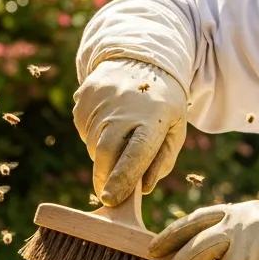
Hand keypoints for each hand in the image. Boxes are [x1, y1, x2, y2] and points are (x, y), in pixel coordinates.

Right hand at [73, 58, 186, 204]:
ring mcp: (101, 99)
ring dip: (103, 154)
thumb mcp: (175, 130)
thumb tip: (142, 189)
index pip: (136, 152)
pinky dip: (94, 136)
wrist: (142, 60)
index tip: (109, 199)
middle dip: (104, 177)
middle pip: (106, 151)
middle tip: (108, 194)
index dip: (122, 178)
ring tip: (120, 139)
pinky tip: (109, 123)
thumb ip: (162, 161)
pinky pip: (84, 129)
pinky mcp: (84, 96)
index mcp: (154, 117)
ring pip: (94, 143)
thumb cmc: (164, 105)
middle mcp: (125, 107)